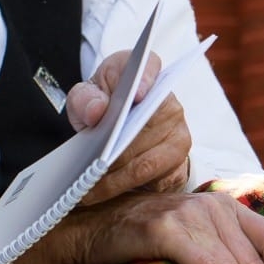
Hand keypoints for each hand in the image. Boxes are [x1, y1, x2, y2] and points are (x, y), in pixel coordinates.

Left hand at [66, 51, 191, 199]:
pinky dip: (125, 190)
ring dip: (115, 179)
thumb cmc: (105, 105)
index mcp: (146, 73)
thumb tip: (96, 111)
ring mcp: (178, 135)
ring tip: (85, 191)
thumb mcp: (87, 95)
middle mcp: (170, 104)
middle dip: (113, 152)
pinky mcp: (178, 165)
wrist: (120, 127)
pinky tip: (100, 195)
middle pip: (144, 128)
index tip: (137, 92)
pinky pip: (153, 181)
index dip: (146, 79)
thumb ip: (85, 97)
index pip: (150, 68)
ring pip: (146, 162)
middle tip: (85, 170)